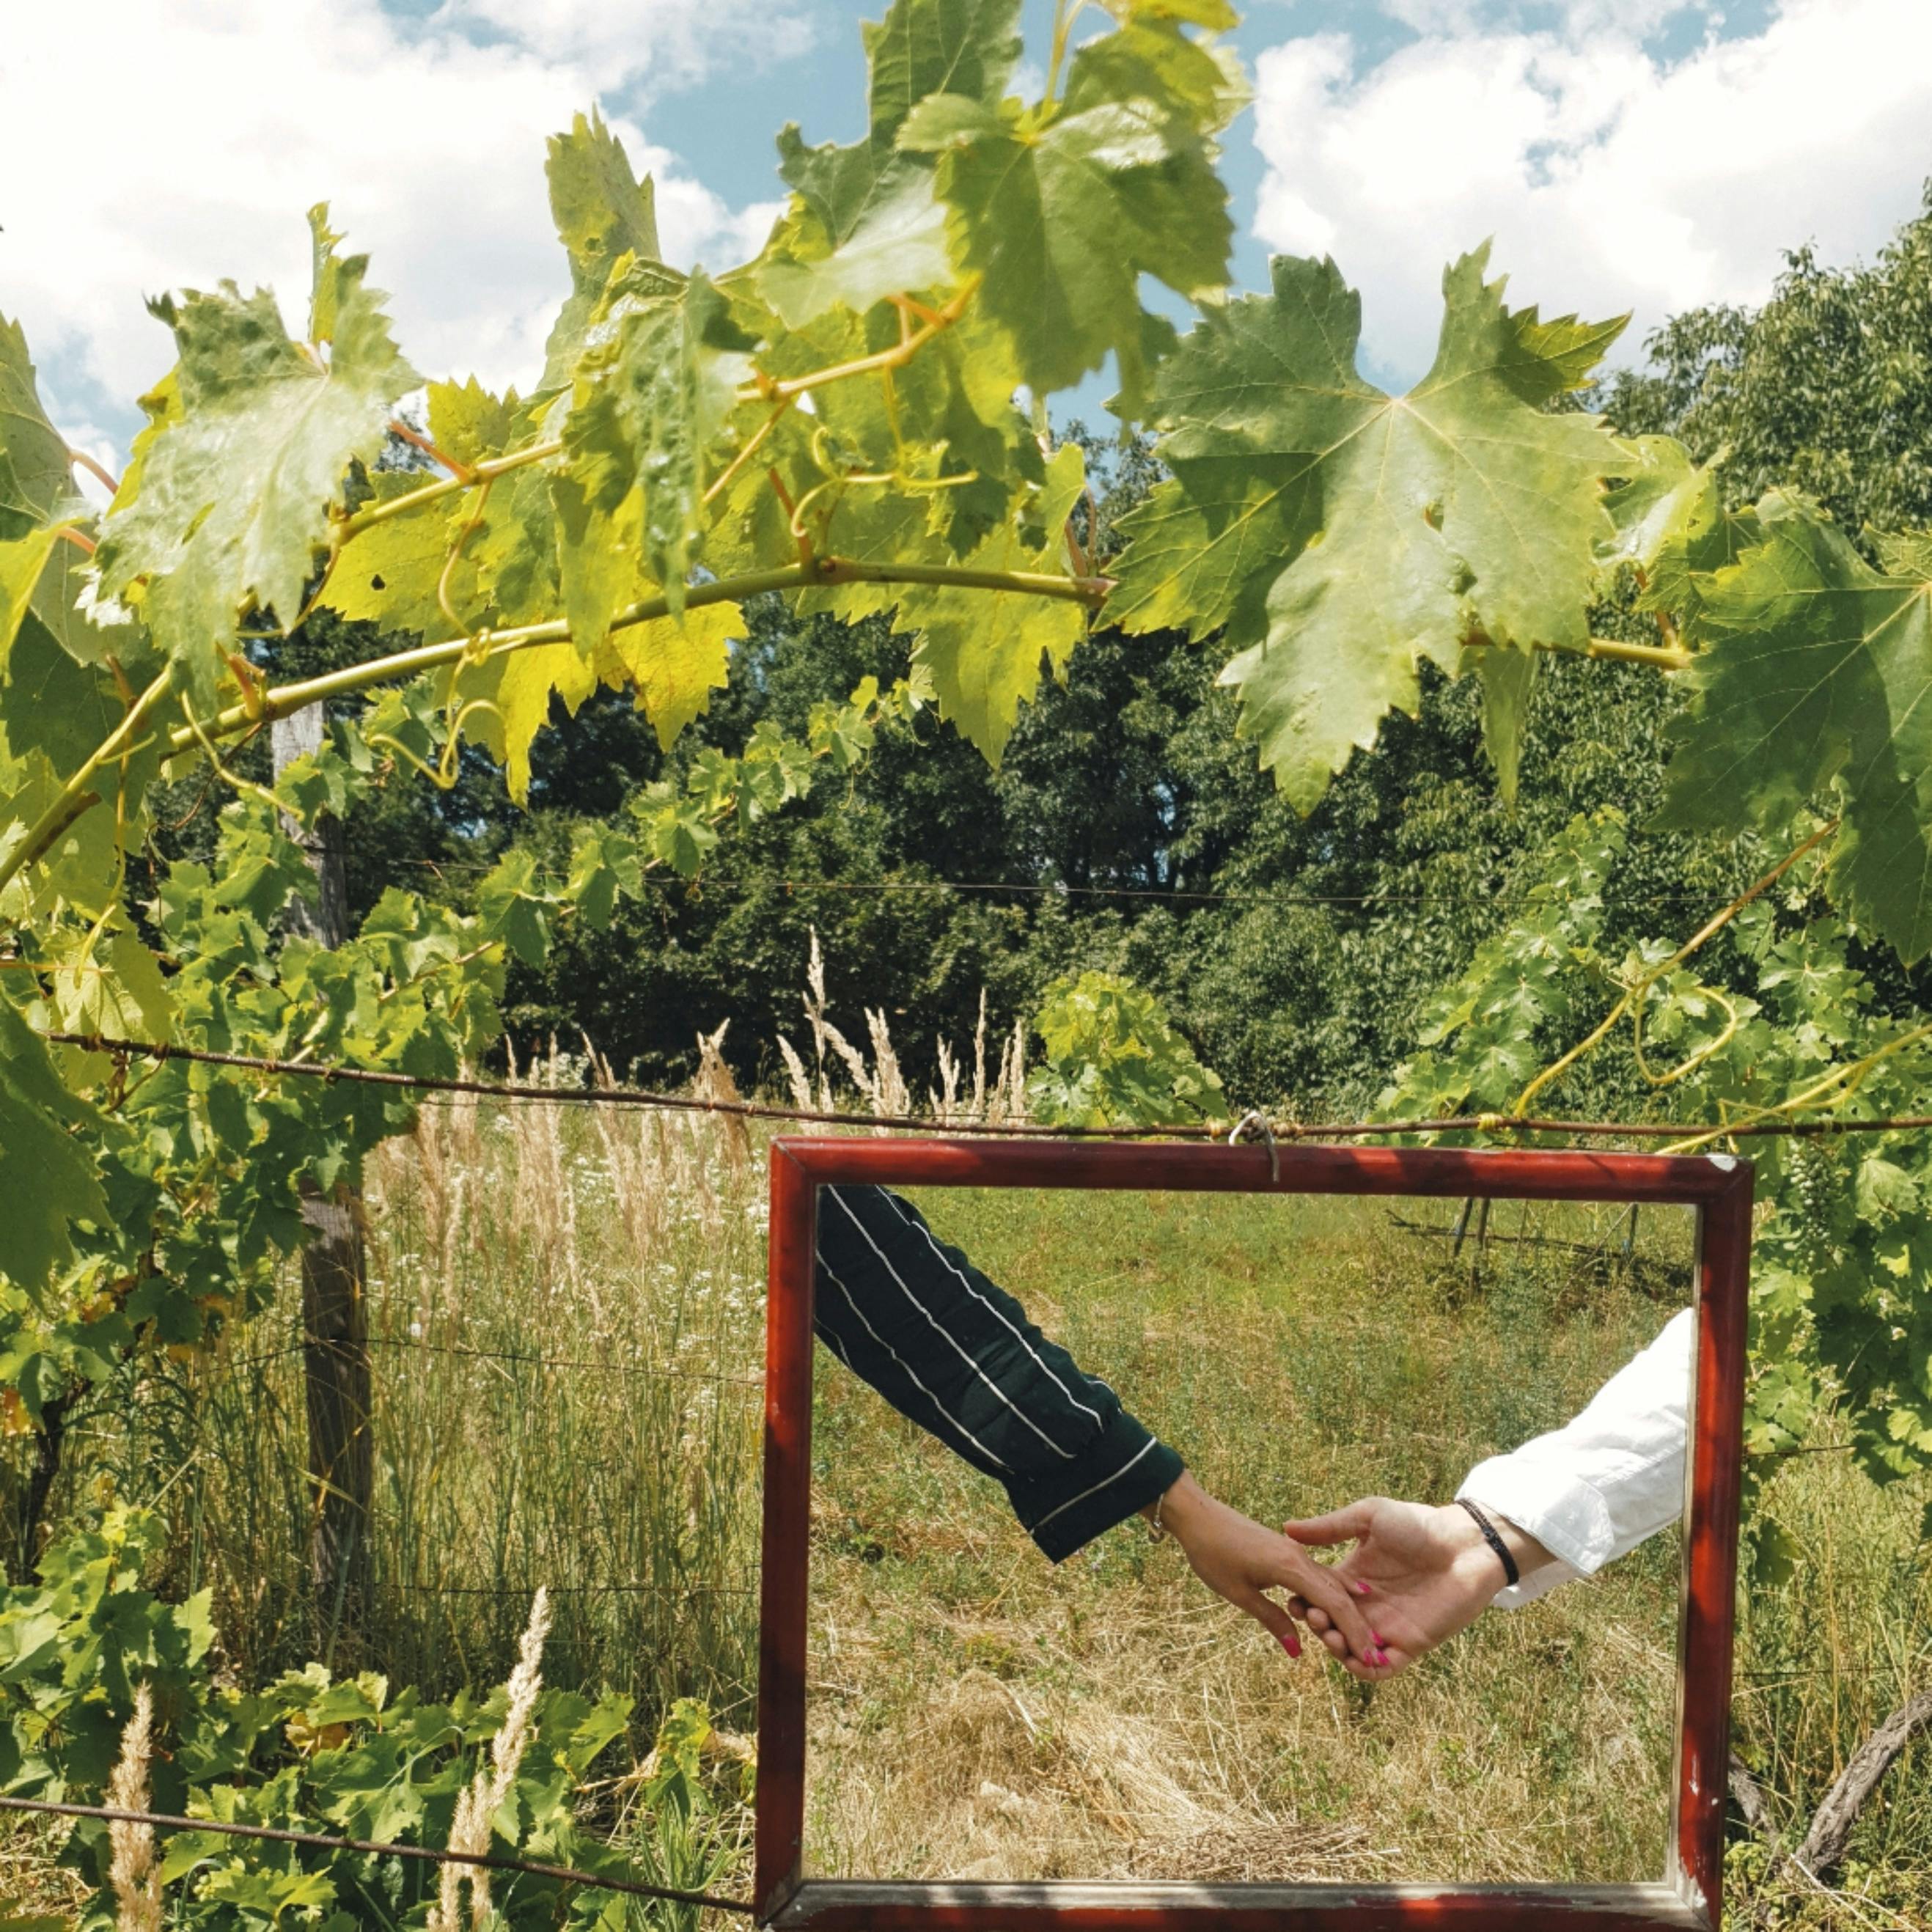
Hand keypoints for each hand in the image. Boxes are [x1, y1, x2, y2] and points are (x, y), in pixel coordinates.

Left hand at [1148, 1473, 1390, 1668]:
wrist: (1198, 1515)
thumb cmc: (1212, 1554)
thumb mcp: (1239, 1593)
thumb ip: (1271, 1620)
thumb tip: (1297, 1651)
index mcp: (1291, 1567)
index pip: (1333, 1604)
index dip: (1352, 1633)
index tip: (1369, 1659)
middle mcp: (1300, 1558)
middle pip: (1339, 1594)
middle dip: (1357, 1626)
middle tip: (1375, 1656)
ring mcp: (1295, 1552)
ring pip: (1331, 1583)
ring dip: (1348, 1610)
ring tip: (1364, 1638)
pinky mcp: (1287, 1551)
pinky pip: (1318, 1575)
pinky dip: (1333, 1595)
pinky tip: (1342, 1607)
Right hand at [1281, 1497, 1550, 1678]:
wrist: (1464, 1544)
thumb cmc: (1418, 1524)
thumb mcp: (1369, 1517)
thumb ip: (1330, 1527)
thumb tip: (1287, 1529)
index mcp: (1352, 1576)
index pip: (1319, 1595)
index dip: (1303, 1600)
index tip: (1295, 1598)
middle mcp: (1365, 1605)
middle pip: (1330, 1625)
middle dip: (1318, 1625)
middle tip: (1316, 1616)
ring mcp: (1386, 1627)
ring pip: (1350, 1650)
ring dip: (1336, 1649)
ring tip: (1332, 1634)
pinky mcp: (1409, 1645)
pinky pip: (1380, 1669)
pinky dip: (1363, 1669)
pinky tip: (1354, 1656)